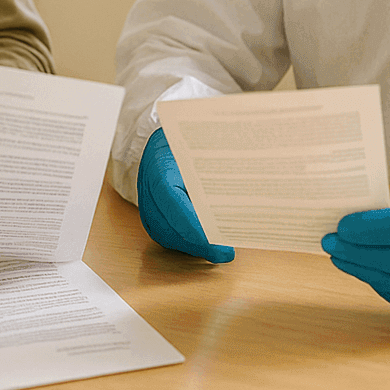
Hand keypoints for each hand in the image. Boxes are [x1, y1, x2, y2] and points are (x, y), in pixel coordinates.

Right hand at [136, 128, 233, 262]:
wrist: (168, 137)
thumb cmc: (189, 139)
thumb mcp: (203, 144)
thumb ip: (216, 166)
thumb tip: (244, 185)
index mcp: (159, 163)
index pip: (170, 197)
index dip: (192, 223)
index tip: (216, 239)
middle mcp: (147, 185)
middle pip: (167, 223)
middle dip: (197, 243)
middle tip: (226, 252)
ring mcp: (145, 200)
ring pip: (164, 234)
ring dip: (191, 247)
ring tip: (219, 252)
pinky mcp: (149, 212)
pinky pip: (164, 234)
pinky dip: (185, 243)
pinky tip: (205, 246)